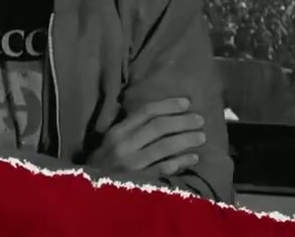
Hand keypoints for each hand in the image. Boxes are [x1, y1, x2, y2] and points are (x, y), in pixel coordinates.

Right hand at [86, 98, 205, 177]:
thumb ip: (129, 127)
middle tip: (199, 119)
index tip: (186, 102)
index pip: (145, 112)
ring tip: (201, 136)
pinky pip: (165, 168)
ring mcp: (133, 164)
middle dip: (182, 121)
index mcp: (117, 132)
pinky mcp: (141, 180)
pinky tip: (193, 158)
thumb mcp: (110, 140)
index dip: (168, 105)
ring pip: (164, 147)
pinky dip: (181, 161)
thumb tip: (156, 112)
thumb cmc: (104, 162)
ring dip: (186, 140)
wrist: (92, 191)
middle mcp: (125, 145)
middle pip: (158, 127)